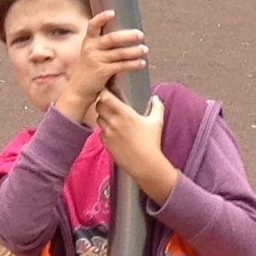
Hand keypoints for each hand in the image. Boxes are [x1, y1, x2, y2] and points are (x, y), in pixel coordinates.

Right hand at [58, 8, 148, 122]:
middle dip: (128, 36)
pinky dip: (133, 64)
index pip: (93, 26)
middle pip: (112, 38)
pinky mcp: (102, 71)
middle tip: (140, 35)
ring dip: (134, 51)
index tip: (112, 13)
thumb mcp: (91, 53)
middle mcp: (91, 48)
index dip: (102, 18)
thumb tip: (125, 34)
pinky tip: (142, 63)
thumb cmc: (89, 69)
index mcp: (88, 41)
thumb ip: (102, 44)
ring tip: (145, 50)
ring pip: (119, 53)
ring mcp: (96, 60)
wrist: (79, 89)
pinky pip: (121, 66)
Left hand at [89, 84, 182, 203]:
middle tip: (109, 103)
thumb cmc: (152, 143)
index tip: (108, 91)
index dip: (104, 92)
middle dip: (102, 103)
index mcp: (125, 114)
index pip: (106, 97)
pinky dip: (104, 130)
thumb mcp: (157, 122)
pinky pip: (100, 132)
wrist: (145, 164)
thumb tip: (155, 98)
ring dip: (103, 116)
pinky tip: (113, 131)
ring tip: (112, 118)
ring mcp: (108, 133)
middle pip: (99, 106)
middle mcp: (113, 122)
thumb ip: (157, 107)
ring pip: (98, 119)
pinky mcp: (105, 143)